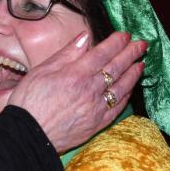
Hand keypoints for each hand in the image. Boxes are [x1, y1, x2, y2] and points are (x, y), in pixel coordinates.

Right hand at [7, 30, 145, 152]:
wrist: (28, 136)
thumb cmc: (29, 102)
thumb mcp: (41, 70)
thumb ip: (66, 54)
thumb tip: (85, 37)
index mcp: (76, 74)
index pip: (103, 53)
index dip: (116, 42)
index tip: (125, 35)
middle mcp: (90, 90)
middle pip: (116, 68)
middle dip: (131, 53)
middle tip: (141, 44)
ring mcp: (96, 108)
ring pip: (122, 88)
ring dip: (133, 74)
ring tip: (141, 64)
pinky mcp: (97, 124)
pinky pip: (117, 107)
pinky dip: (126, 96)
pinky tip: (130, 88)